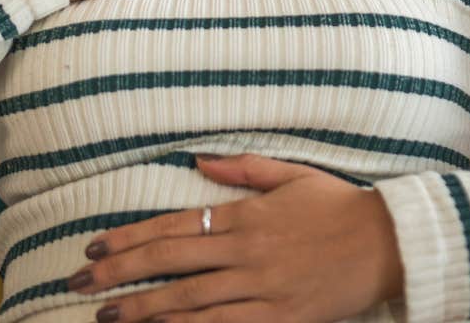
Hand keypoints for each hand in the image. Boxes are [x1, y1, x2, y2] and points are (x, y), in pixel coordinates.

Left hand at [64, 153, 404, 321]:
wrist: (389, 244)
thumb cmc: (340, 207)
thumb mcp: (292, 175)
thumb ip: (243, 169)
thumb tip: (199, 162)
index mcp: (246, 215)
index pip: (173, 227)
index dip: (130, 238)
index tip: (95, 248)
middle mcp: (246, 252)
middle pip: (170, 265)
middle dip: (119, 275)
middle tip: (80, 285)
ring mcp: (262, 289)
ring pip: (189, 301)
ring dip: (142, 309)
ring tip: (107, 316)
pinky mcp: (280, 319)